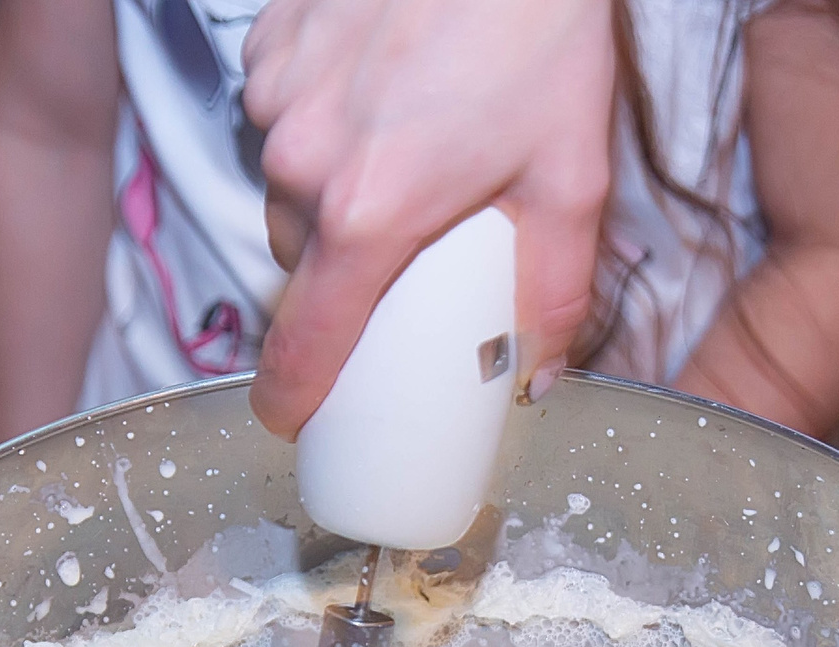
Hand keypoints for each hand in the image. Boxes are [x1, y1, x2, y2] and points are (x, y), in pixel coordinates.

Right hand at [239, 0, 614, 436]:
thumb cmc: (539, 36)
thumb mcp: (571, 177)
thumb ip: (555, 291)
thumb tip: (539, 374)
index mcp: (370, 215)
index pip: (304, 342)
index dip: (291, 394)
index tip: (289, 417)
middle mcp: (303, 162)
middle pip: (298, 261)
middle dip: (342, 271)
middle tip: (405, 243)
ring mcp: (276, 97)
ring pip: (287, 186)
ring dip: (330, 190)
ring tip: (403, 147)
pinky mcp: (267, 42)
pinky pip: (280, 113)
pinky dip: (319, 119)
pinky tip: (378, 89)